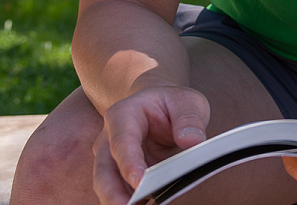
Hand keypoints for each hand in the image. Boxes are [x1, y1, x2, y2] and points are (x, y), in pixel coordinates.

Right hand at [93, 85, 210, 204]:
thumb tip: (192, 141)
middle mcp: (109, 139)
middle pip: (104, 170)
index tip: (140, 182)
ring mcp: (111, 159)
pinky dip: (131, 202)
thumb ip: (189, 119)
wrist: (158, 105)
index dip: (129, 163)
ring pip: (106, 185)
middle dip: (113, 193)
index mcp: (123, 115)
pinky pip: (120, 192)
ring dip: (120, 201)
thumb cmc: (172, 103)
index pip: (122, 142)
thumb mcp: (187, 101)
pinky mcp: (119, 175)